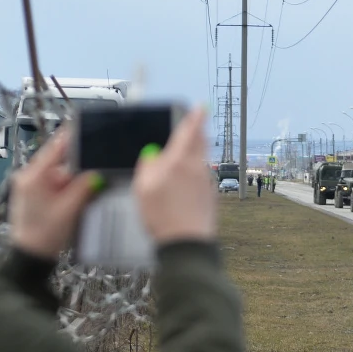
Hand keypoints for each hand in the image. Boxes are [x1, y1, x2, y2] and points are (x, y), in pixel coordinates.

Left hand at [8, 130, 101, 259]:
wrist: (29, 257)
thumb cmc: (47, 233)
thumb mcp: (70, 208)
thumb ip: (85, 186)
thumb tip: (98, 171)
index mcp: (34, 175)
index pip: (56, 147)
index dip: (72, 136)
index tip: (88, 126)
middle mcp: (28, 175)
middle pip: (58, 160)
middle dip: (78, 161)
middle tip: (99, 157)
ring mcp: (29, 185)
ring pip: (58, 173)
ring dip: (74, 176)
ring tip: (94, 176)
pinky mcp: (33, 195)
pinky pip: (53, 183)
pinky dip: (67, 186)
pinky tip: (81, 190)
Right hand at [134, 107, 216, 244]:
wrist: (187, 244)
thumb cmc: (163, 216)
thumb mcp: (143, 188)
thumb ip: (148, 165)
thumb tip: (152, 153)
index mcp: (180, 161)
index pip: (190, 131)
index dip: (195, 117)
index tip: (200, 107)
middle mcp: (197, 168)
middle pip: (200, 144)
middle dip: (197, 132)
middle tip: (194, 125)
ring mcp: (206, 183)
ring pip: (202, 160)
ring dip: (196, 152)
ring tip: (187, 152)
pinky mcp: (209, 197)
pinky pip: (201, 177)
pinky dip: (195, 172)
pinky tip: (186, 182)